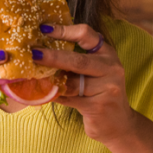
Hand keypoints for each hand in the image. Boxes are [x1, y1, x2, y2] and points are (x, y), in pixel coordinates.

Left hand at [33, 24, 136, 143]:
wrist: (120, 124)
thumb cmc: (101, 93)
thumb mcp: (96, 71)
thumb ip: (77, 60)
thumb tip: (44, 48)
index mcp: (107, 53)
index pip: (86, 35)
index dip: (64, 30)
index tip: (44, 28)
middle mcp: (111, 68)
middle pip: (77, 61)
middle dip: (52, 57)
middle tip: (33, 53)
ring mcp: (107, 89)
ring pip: (71, 83)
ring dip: (50, 80)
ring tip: (33, 75)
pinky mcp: (98, 107)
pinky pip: (68, 99)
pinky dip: (54, 95)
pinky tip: (44, 93)